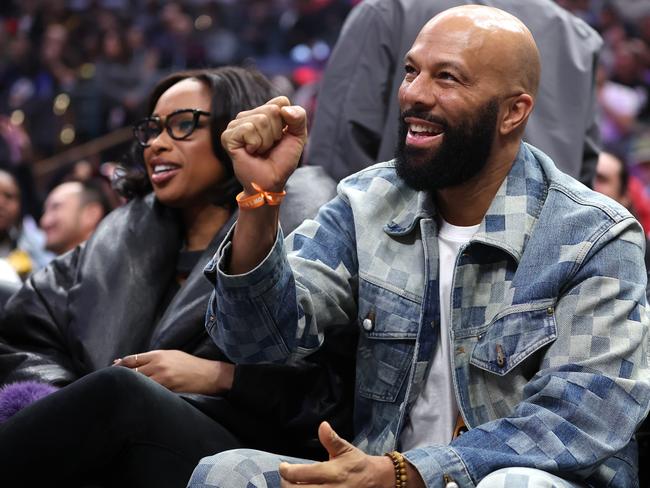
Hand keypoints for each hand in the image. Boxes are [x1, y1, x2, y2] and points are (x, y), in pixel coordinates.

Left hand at [113, 350, 234, 394]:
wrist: (209, 375)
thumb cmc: (189, 365)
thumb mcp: (171, 356)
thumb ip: (152, 359)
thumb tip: (130, 362)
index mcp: (158, 355)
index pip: (131, 360)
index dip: (118, 366)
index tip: (111, 372)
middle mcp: (158, 365)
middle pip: (130, 373)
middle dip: (119, 379)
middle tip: (109, 386)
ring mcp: (163, 378)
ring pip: (137, 384)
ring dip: (128, 389)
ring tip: (119, 395)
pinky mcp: (168, 390)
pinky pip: (149, 393)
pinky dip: (141, 396)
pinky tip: (135, 400)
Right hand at [220, 96, 306, 193]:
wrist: (271, 181)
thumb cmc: (281, 160)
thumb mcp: (297, 137)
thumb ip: (299, 117)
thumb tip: (285, 110)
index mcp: (264, 112)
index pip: (281, 101)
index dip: (287, 121)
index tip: (282, 137)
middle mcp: (249, 115)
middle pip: (272, 110)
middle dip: (276, 133)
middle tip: (270, 146)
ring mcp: (236, 125)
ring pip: (260, 120)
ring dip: (266, 141)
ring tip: (260, 150)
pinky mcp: (228, 136)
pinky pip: (248, 129)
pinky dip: (255, 144)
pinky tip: (251, 152)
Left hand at [279, 422, 395, 487]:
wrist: (376, 481)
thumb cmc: (357, 464)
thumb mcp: (346, 449)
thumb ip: (332, 439)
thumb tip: (323, 425)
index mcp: (332, 472)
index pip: (301, 474)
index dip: (287, 471)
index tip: (283, 467)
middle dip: (286, 484)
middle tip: (285, 478)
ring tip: (292, 484)